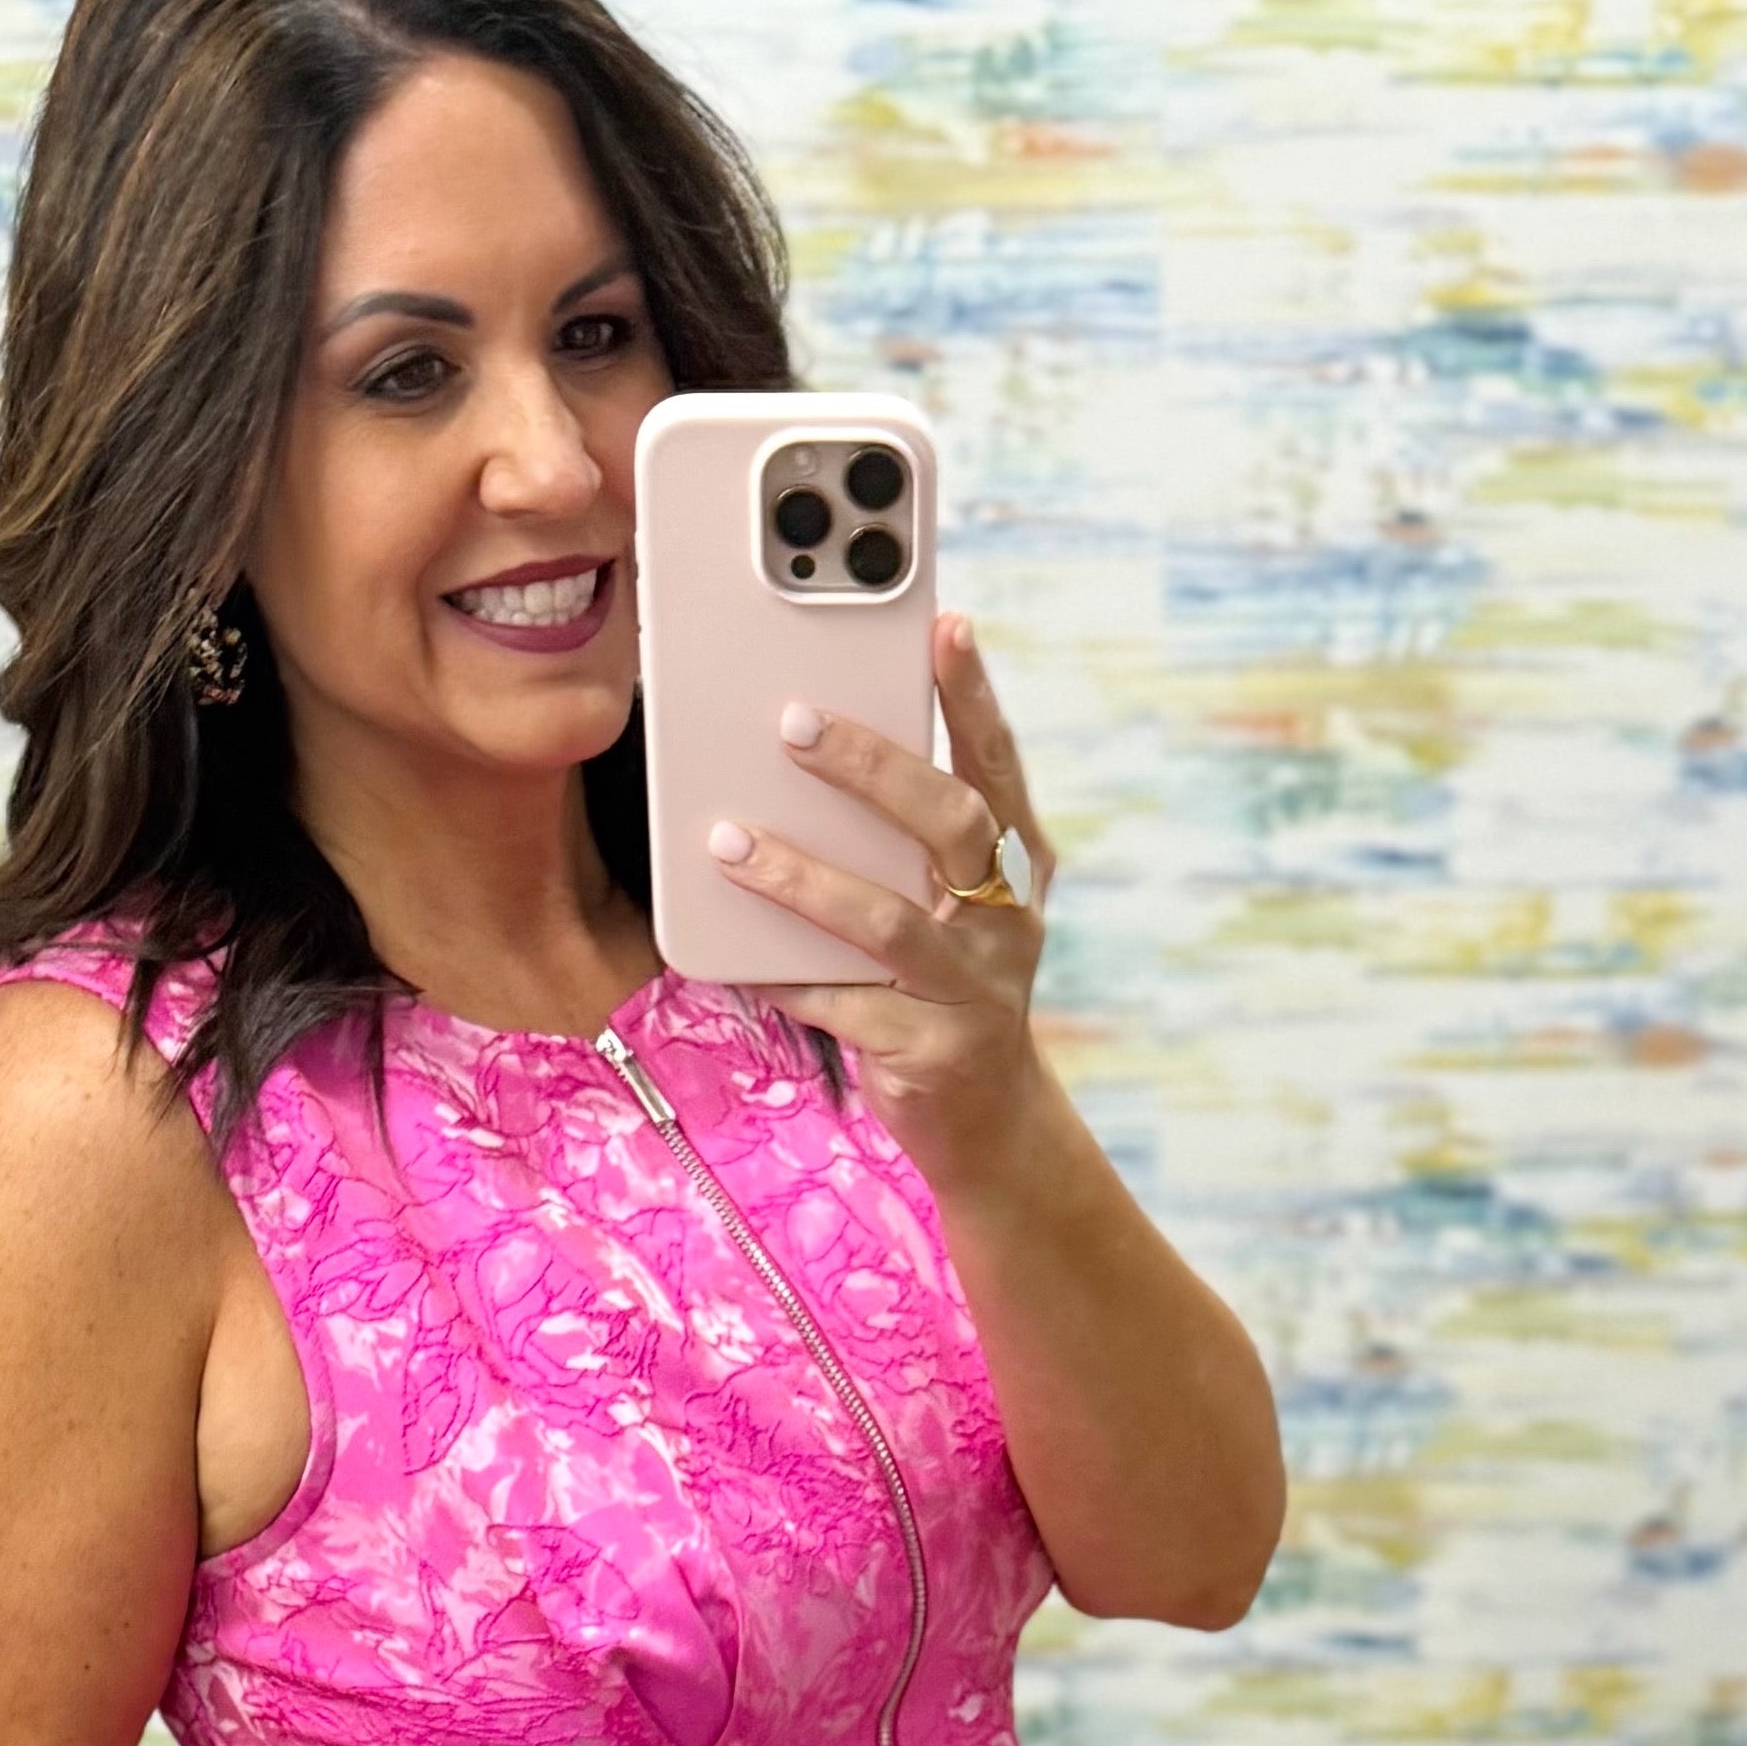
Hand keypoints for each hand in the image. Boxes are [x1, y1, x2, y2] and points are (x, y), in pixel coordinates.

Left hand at [706, 610, 1064, 1201]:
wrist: (989, 1121)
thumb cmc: (948, 985)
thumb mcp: (949, 904)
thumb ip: (907, 838)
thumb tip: (811, 747)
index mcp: (1018, 864)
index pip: (997, 764)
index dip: (974, 695)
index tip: (946, 624)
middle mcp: (1006, 919)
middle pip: (951, 824)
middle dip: (872, 767)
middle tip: (793, 722)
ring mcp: (973, 989)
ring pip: (887, 922)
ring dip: (803, 877)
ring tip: (728, 841)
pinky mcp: (930, 1052)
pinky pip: (844, 1007)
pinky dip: (783, 978)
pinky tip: (728, 956)